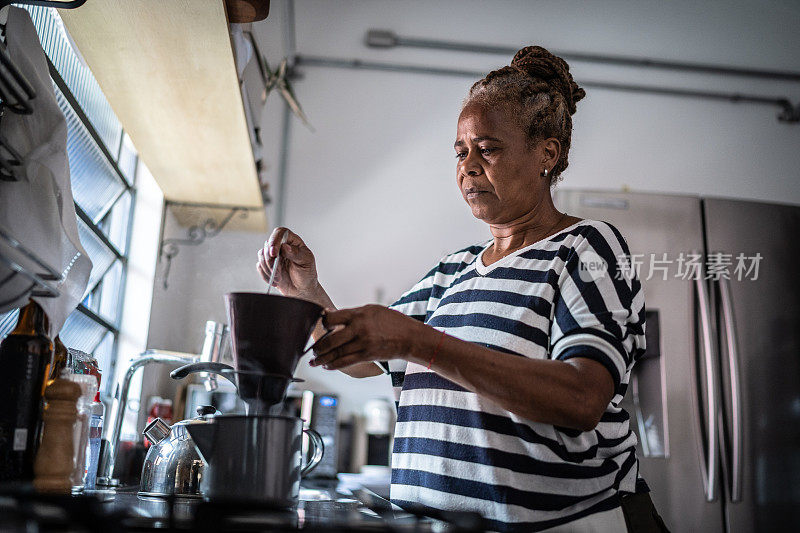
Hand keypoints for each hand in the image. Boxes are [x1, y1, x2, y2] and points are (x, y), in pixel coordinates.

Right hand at [256, 227, 319, 297]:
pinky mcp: (267, 265)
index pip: (280, 232)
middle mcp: (282, 246)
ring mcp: (273, 256)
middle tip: (277, 272)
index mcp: (293, 241)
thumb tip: (285, 246)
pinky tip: (275, 281)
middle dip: (271, 260)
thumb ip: (296, 253)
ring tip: (278, 278)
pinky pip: (260, 266)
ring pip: (262, 254)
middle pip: (268, 244)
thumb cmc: (307, 274)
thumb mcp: (306, 262)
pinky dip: (265, 275)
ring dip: (268, 268)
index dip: (275, 240)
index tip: (274, 253)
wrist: (302, 290)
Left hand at [310, 305, 424, 369]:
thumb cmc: (391, 321)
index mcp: (359, 314)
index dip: (322, 323)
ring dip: (323, 359)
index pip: (332, 318)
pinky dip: (334, 365)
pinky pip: (346, 362)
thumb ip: (351, 314)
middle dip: (318, 347)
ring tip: (314, 361)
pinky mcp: (367, 355)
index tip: (318, 326)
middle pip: (331, 340)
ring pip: (336, 354)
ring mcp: (363, 343)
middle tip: (312, 350)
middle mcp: (359, 329)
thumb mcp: (371, 310)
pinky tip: (327, 366)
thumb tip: (329, 315)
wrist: (410, 337)